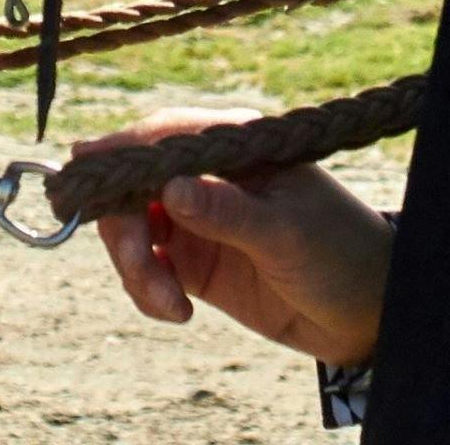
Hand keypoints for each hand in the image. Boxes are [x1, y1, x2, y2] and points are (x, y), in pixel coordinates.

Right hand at [80, 108, 389, 367]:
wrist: (369, 312)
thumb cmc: (340, 252)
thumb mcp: (287, 232)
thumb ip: (228, 212)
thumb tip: (171, 187)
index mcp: (234, 147)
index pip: (161, 136)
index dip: (116, 151)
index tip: (81, 172)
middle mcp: (209, 176)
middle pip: (132, 186)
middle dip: (125, 230)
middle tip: (143, 271)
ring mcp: (198, 219)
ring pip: (132, 228)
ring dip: (136, 268)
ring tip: (169, 306)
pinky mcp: (196, 261)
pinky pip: (148, 267)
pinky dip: (147, 290)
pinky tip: (176, 312)